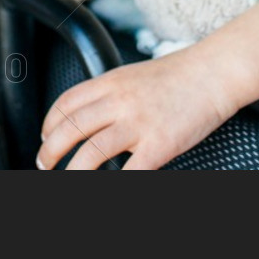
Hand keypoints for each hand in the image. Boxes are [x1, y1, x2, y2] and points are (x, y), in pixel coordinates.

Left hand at [36, 48, 234, 169]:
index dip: (48, 124)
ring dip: (72, 172)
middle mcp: (119, 101)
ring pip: (90, 153)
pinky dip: (114, 182)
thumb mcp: (134, 75)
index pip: (66, 103)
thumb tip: (90, 116)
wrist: (214, 72)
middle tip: (44, 165)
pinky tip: (110, 185)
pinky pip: (128, 172)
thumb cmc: (180, 75)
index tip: (45, 138)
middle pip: (70, 128)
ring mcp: (138, 123)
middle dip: (49, 151)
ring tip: (67, 180)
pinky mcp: (159, 144)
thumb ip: (111, 94)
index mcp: (111, 82)